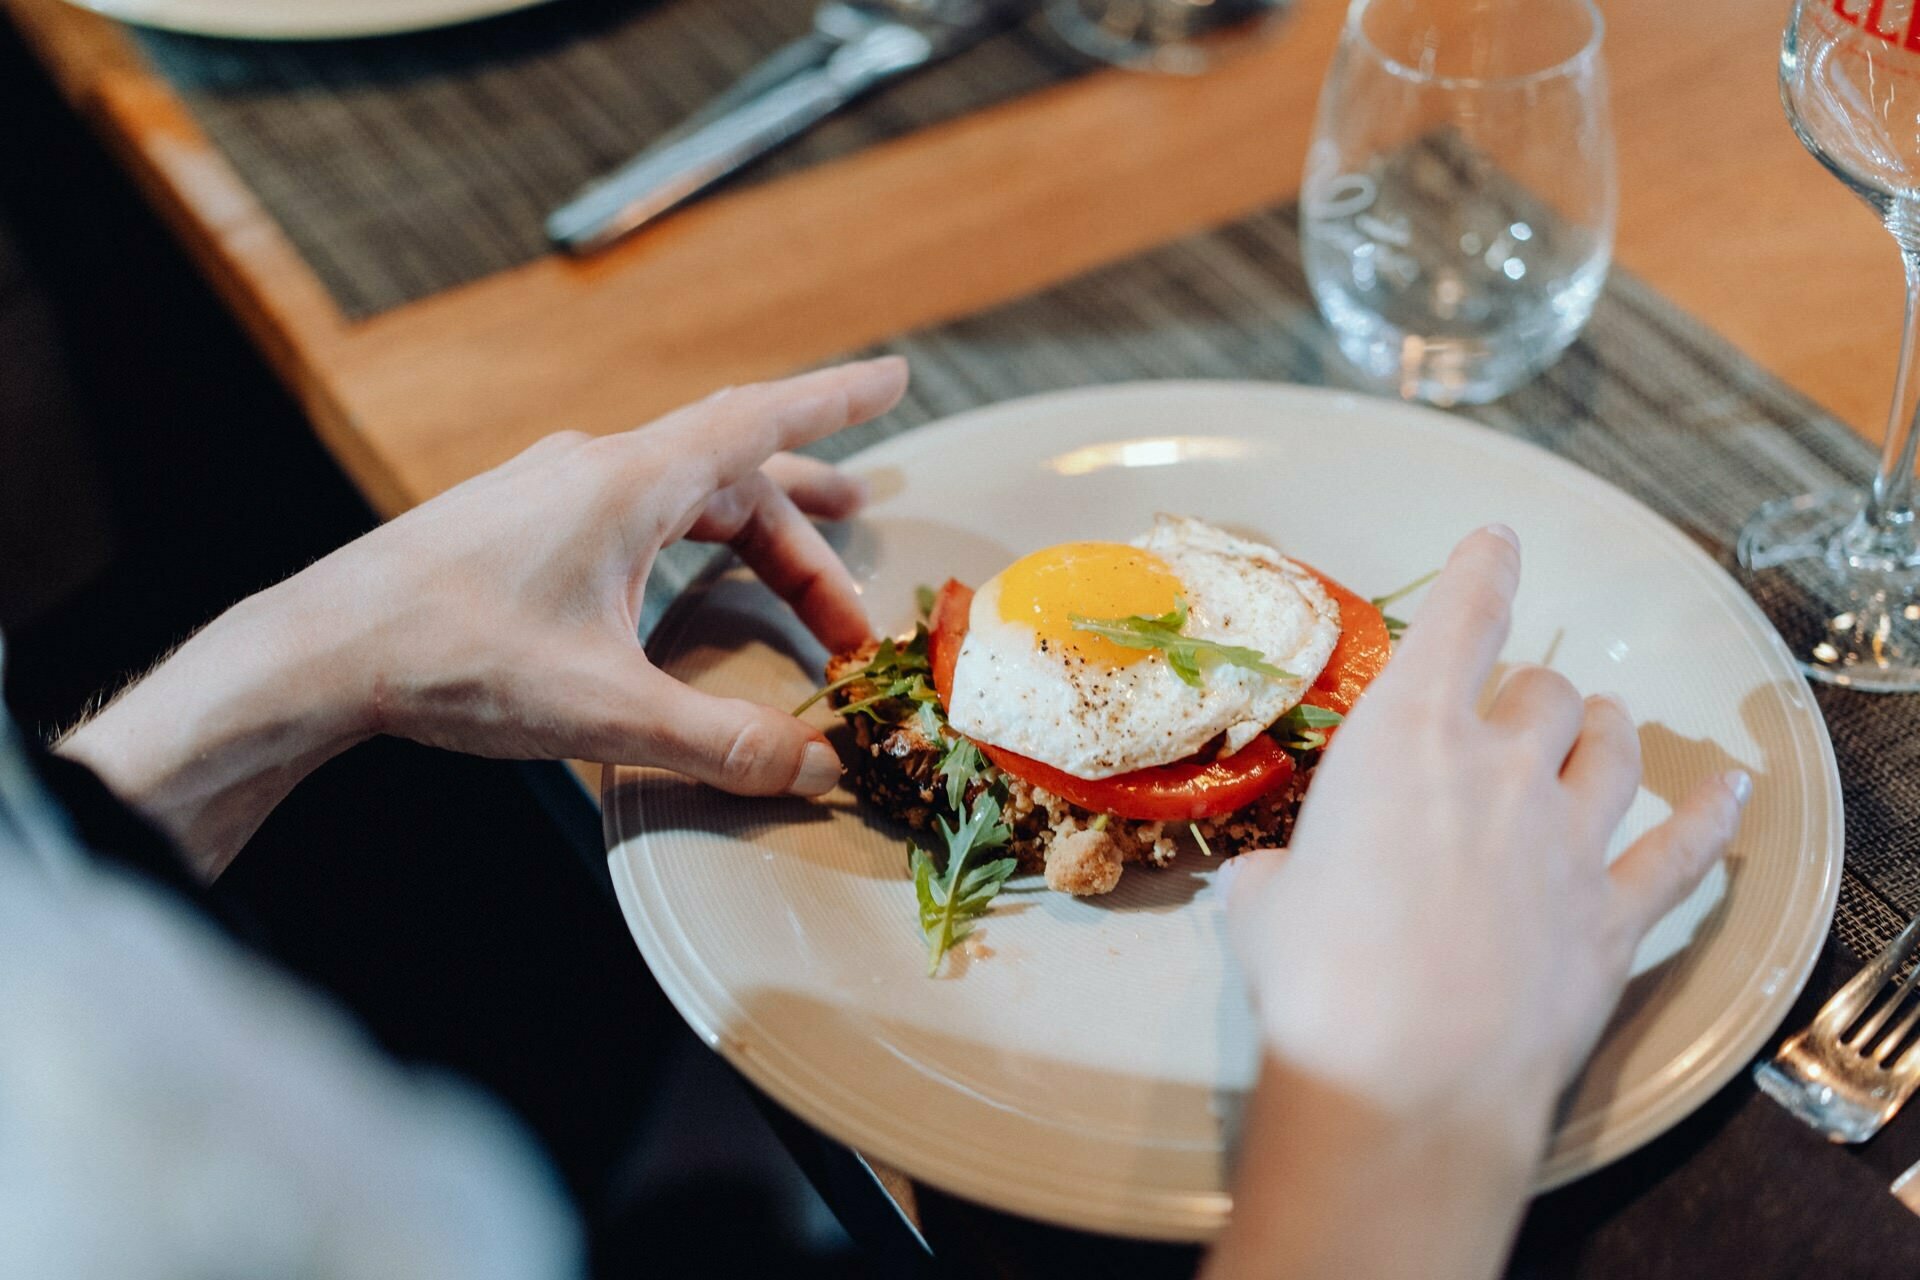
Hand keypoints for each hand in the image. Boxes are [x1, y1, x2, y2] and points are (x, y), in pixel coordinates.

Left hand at [59, 358, 907, 874]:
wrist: (320, 651)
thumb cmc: (455, 661)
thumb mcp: (608, 712)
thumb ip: (724, 739)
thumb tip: (816, 766)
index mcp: (630, 483)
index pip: (760, 421)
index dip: (836, 402)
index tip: (894, 377)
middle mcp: (595, 469)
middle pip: (733, 484)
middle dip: (805, 546)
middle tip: (852, 618)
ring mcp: (550, 491)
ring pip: (680, 499)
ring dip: (746, 543)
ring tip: (794, 585)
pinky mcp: (517, 524)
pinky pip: (632, 515)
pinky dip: (685, 547)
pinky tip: (679, 593)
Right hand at [1205, 525, 1747, 1279]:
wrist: (1406, 1074)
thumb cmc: (1315, 973)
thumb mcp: (1264, 904)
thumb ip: (1279, 873)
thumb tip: (1273, 885)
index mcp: (1407, 738)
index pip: (1462, 620)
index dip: (1484, 569)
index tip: (1499, 540)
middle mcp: (1503, 767)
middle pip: (1543, 694)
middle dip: (1528, 694)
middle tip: (1510, 712)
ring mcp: (1570, 839)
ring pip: (1612, 749)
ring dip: (1605, 731)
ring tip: (1600, 727)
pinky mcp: (1614, 915)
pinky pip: (1679, 849)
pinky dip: (1707, 816)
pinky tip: (1728, 792)